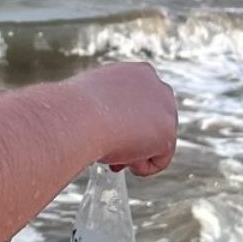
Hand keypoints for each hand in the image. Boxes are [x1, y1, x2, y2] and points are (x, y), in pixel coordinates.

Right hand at [66, 62, 177, 176]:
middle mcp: (157, 86)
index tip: (106, 135)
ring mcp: (166, 108)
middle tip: (110, 152)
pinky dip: (141, 167)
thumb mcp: (91, 101)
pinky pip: (159, 160)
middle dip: (133, 141)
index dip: (122, 125)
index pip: (139, 105)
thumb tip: (107, 125)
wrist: (79, 116)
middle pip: (151, 124)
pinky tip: (122, 162)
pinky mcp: (168, 131)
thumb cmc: (75, 110)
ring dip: (135, 154)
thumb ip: (107, 108)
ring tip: (112, 156)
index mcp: (137, 73)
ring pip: (156, 142)